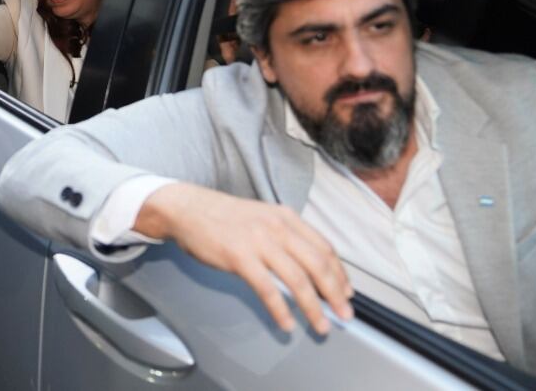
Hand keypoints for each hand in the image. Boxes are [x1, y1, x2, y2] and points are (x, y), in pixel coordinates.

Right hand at [135, 183, 352, 335]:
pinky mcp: (239, 256)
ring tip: (321, 326)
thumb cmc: (224, 217)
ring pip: (297, 279)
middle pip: (318, 264)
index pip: (324, 247)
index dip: (340, 274)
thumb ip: (285, 237)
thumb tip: (306, 266)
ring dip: (313, 307)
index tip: (347, 293)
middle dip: (335, 293)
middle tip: (345, 314)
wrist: (188, 209)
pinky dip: (280, 309)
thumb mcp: (262, 218)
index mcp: (286, 217)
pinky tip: (287, 323)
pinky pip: (267, 289)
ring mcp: (258, 241)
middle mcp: (277, 227)